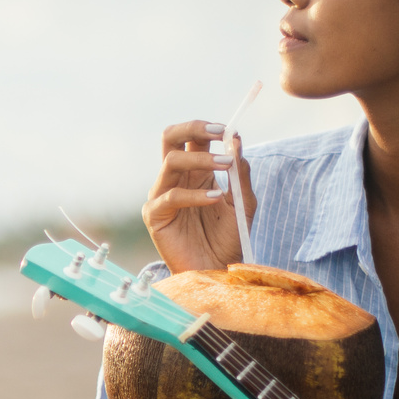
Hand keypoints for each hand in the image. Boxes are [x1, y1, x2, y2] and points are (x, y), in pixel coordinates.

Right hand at [142, 120, 255, 272]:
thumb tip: (236, 138)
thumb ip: (240, 171)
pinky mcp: (155, 215)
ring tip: (225, 165)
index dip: (207, 128)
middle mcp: (176, 178)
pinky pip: (171, 196)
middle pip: (169, 138)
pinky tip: (216, 199)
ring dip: (201, 159)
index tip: (228, 129)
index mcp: (195, 171)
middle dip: (192, 127)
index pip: (192, 137)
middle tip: (218, 131)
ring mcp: (162, 195)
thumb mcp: (243, 202)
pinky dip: (195, 194)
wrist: (219, 270)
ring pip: (171, 161)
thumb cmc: (230, 237)